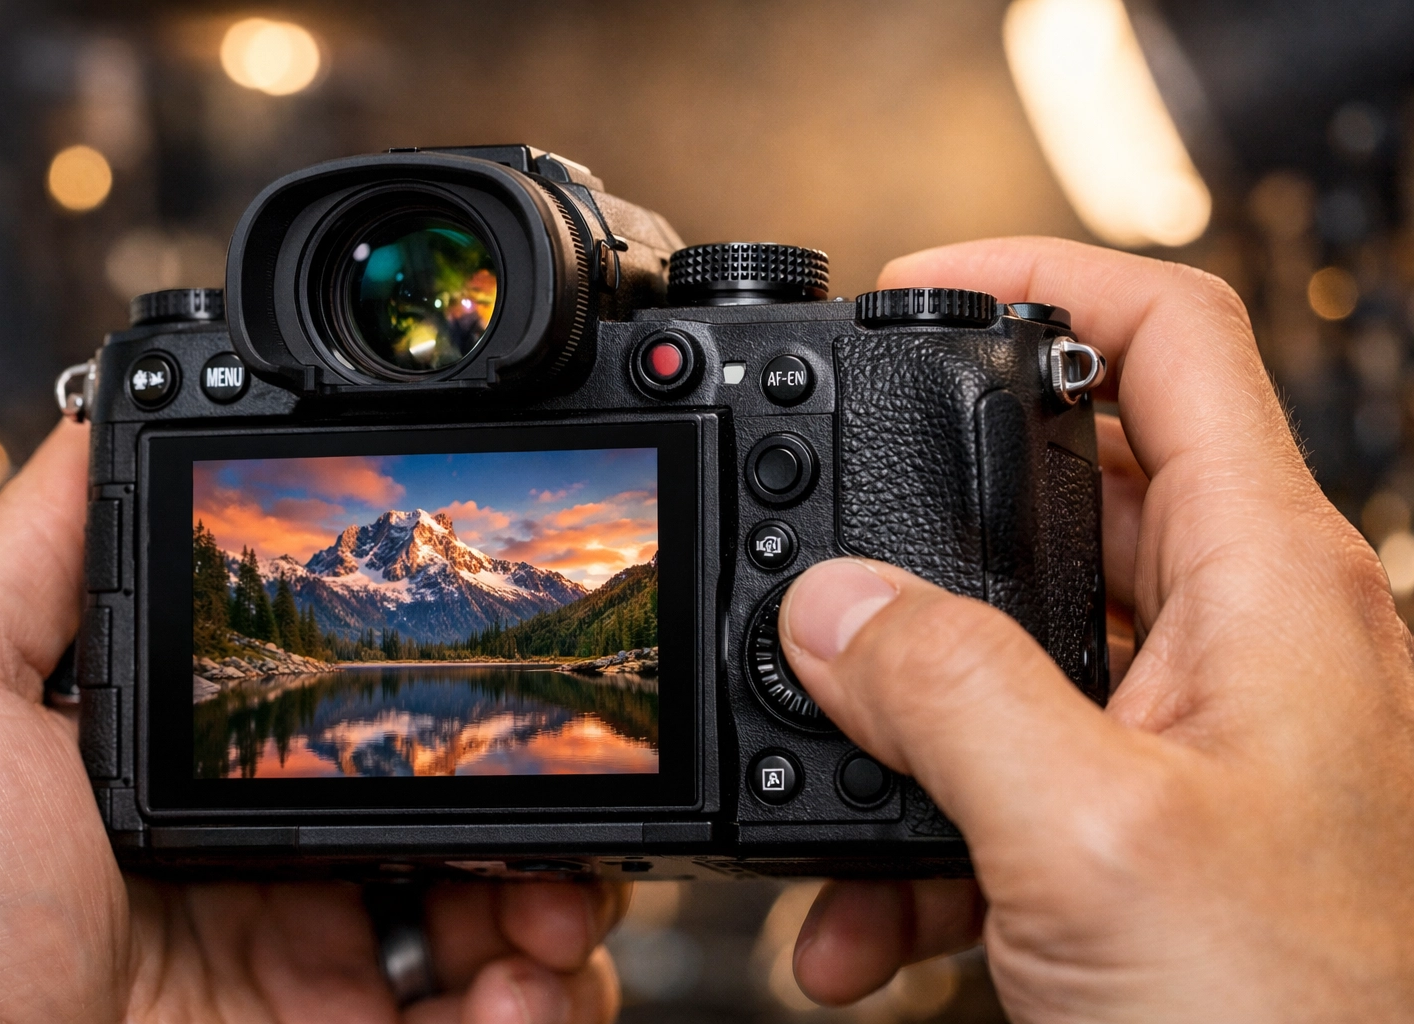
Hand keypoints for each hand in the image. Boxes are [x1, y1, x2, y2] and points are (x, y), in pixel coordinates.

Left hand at [0, 421, 625, 1023]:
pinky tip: (518, 991)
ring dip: (573, 901)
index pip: (371, 715)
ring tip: (559, 915)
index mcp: (211, 773)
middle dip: (543, 802)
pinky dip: (550, 999)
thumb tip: (107, 410)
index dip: (450, 700)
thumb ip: (34, 550)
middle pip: (463, 811)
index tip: (498, 686)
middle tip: (566, 808)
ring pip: (512, 913)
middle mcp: (277, 871)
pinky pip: (500, 1015)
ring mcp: (320, 971)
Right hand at [781, 238, 1413, 1019]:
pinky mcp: (1150, 815)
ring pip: (1017, 649)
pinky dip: (924, 824)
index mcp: (1272, 584)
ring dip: (903, 716)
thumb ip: (945, 693)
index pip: (1167, 336)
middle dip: (925, 531)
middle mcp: (1245, 637)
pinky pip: (1014, 766)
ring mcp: (1196, 732)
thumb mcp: (1087, 840)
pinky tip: (866, 914)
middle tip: (824, 555)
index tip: (917, 286)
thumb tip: (832, 605)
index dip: (1039, 275)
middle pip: (1065, 493)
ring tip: (824, 795)